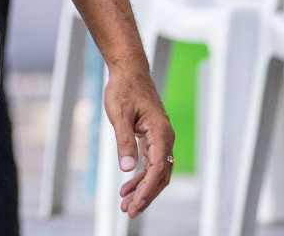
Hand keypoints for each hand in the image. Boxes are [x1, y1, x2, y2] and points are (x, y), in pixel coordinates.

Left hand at [106, 61, 174, 217]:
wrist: (128, 71)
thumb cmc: (124, 88)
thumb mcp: (119, 114)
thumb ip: (124, 141)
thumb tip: (127, 168)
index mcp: (160, 132)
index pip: (158, 168)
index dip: (147, 189)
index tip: (136, 203)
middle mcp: (165, 138)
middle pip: (160, 174)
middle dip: (146, 195)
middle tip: (129, 211)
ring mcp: (160, 138)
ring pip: (155, 171)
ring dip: (142, 188)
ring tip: (126, 204)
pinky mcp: (152, 137)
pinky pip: (150, 162)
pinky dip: (140, 176)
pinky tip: (128, 186)